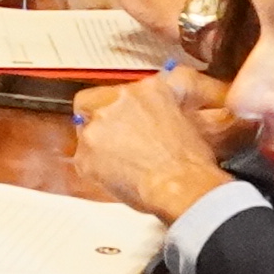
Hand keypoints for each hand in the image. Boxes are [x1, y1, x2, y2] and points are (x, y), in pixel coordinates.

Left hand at [67, 64, 238, 224]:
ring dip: (97, 145)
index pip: (121, 88)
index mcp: (147, 88)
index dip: (118, 105)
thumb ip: (166, 109)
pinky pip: (83, 160)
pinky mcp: (86, 155)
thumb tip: (160, 115)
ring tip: (120, 164)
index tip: (121, 117)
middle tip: (116, 142)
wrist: (183, 186)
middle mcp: (118, 100)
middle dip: (101, 121)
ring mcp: (98, 127)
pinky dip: (94, 169)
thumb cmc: (191, 163)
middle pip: (91, 103)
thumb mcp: (189, 120)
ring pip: (84, 131)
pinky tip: (115, 178)